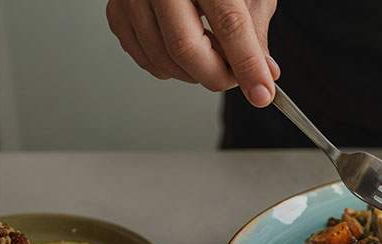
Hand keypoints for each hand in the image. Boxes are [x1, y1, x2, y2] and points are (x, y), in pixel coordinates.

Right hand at [106, 0, 279, 106]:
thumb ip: (254, 29)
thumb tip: (264, 72)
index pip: (228, 25)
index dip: (247, 65)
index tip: (261, 93)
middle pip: (186, 49)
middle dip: (218, 77)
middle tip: (238, 78)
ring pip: (163, 60)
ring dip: (196, 74)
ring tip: (214, 57)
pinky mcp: (117, 12)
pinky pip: (145, 59)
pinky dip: (171, 68)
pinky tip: (188, 51)